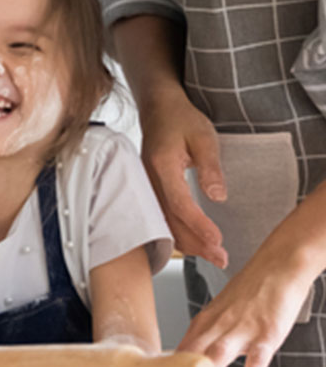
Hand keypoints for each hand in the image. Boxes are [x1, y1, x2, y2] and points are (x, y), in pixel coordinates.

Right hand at [140, 88, 228, 267]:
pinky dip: (176, 232)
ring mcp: (145, 185)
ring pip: (162, 222)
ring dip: (187, 242)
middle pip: (169, 220)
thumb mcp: (204, 137)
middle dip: (195, 243)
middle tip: (221, 258)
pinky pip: (159, 216)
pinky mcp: (148, 188)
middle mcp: (148, 178)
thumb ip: (210, 167)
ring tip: (211, 255)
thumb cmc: (181, 119)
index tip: (218, 240)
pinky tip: (192, 241)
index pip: (179, 203)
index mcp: (161, 165)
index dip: (198, 225)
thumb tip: (218, 198)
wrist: (159, 107)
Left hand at [178, 237, 316, 366]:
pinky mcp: (266, 332)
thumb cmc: (250, 291)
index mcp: (204, 322)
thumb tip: (189, 357)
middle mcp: (218, 325)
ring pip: (218, 353)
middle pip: (193, 353)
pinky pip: (258, 356)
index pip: (180, 350)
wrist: (276, 266)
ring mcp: (241, 329)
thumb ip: (206, 335)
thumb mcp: (221, 311)